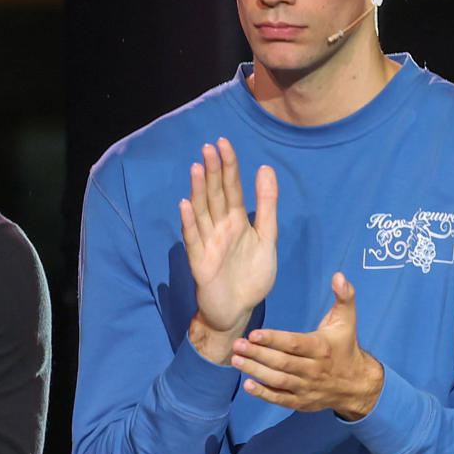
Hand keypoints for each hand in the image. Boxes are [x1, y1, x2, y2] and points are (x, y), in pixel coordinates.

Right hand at [180, 138, 276, 358]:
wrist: (240, 310)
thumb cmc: (252, 276)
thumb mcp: (267, 238)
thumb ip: (267, 206)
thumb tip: (265, 169)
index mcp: (236, 221)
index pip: (231, 188)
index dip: (228, 166)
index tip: (224, 143)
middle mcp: (219, 228)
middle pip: (215, 195)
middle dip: (213, 172)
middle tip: (209, 147)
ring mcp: (207, 243)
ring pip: (202, 212)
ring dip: (199, 190)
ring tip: (197, 168)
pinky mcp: (200, 262)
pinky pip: (193, 239)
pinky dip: (189, 223)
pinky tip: (186, 205)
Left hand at [231, 273, 383, 418]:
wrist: (357, 384)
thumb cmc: (345, 346)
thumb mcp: (347, 319)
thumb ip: (344, 296)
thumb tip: (339, 276)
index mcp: (322, 347)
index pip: (294, 344)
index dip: (274, 340)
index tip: (254, 334)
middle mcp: (314, 369)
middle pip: (282, 362)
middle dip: (258, 354)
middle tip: (237, 345)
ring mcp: (307, 387)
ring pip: (279, 380)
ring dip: (256, 371)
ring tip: (235, 361)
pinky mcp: (302, 401)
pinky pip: (281, 398)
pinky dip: (264, 394)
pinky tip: (247, 385)